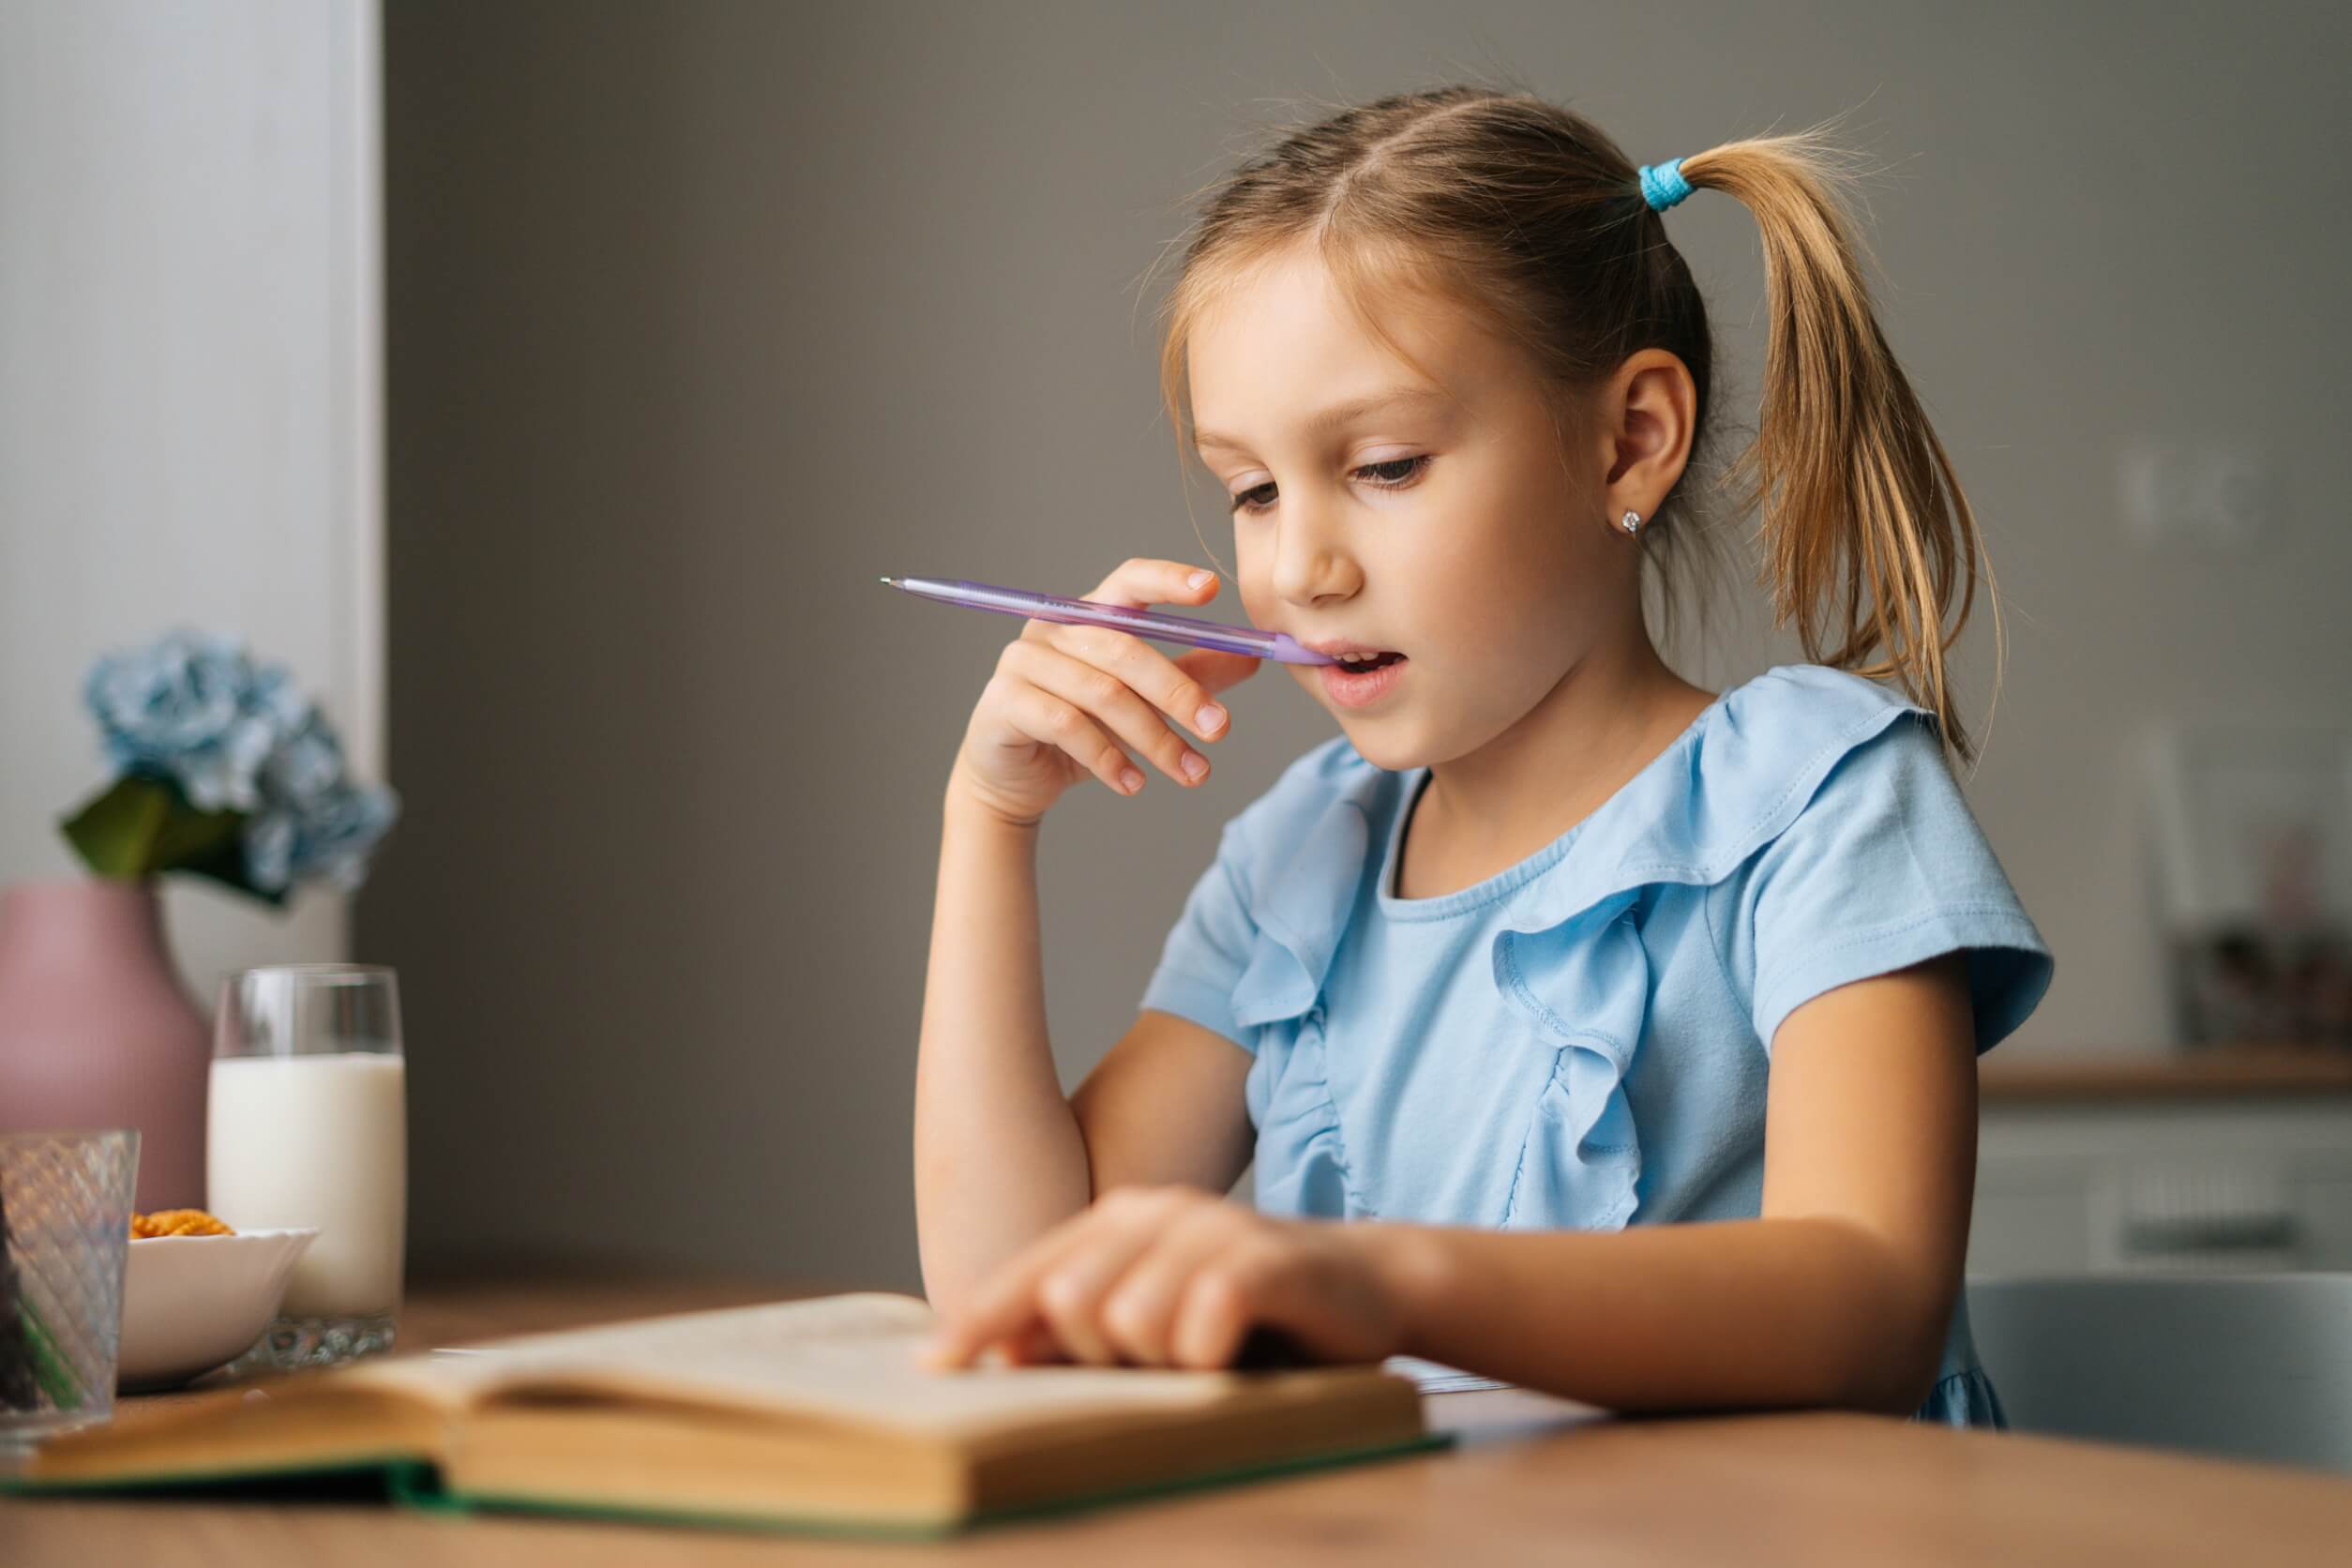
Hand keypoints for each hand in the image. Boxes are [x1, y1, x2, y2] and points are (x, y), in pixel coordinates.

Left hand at [917, 1186, 1409, 1371]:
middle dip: (1100, 1355)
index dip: (980, 1320)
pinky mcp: (1265, 1258)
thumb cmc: (1251, 1315)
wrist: (1369, 1285)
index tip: (936, 1366)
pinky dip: (1208, 1355)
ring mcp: (1212, 1227)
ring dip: (1163, 1361)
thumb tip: (1000, 1355)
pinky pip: (1203, 1322)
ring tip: (1204, 1359)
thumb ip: (1085, 1330)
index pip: (1029, 1271)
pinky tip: (1232, 1355)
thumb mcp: (1159, 1322)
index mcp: (1119, 1220)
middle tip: (1161, 1364)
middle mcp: (1158, 1210)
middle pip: (1070, 1299)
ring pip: (1130, 1316)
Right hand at [947, 559, 1261, 828]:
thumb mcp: (1144, 703)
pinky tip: (1135, 784)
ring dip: (1155, 739)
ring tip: (1191, 773)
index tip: (1211, 590)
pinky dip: (1109, 759)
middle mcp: (1053, 628)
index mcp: (1089, 613)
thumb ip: (1191, 675)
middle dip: (1179, 692)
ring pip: (1103, 694)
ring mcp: (1023, 661)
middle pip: (1124, 648)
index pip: (1129, 580)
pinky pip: (1068, 726)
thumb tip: (1251, 657)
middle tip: (1220, 728)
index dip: (1168, 580)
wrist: (1017, 780)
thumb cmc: (1082, 731)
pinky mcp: (1005, 702)